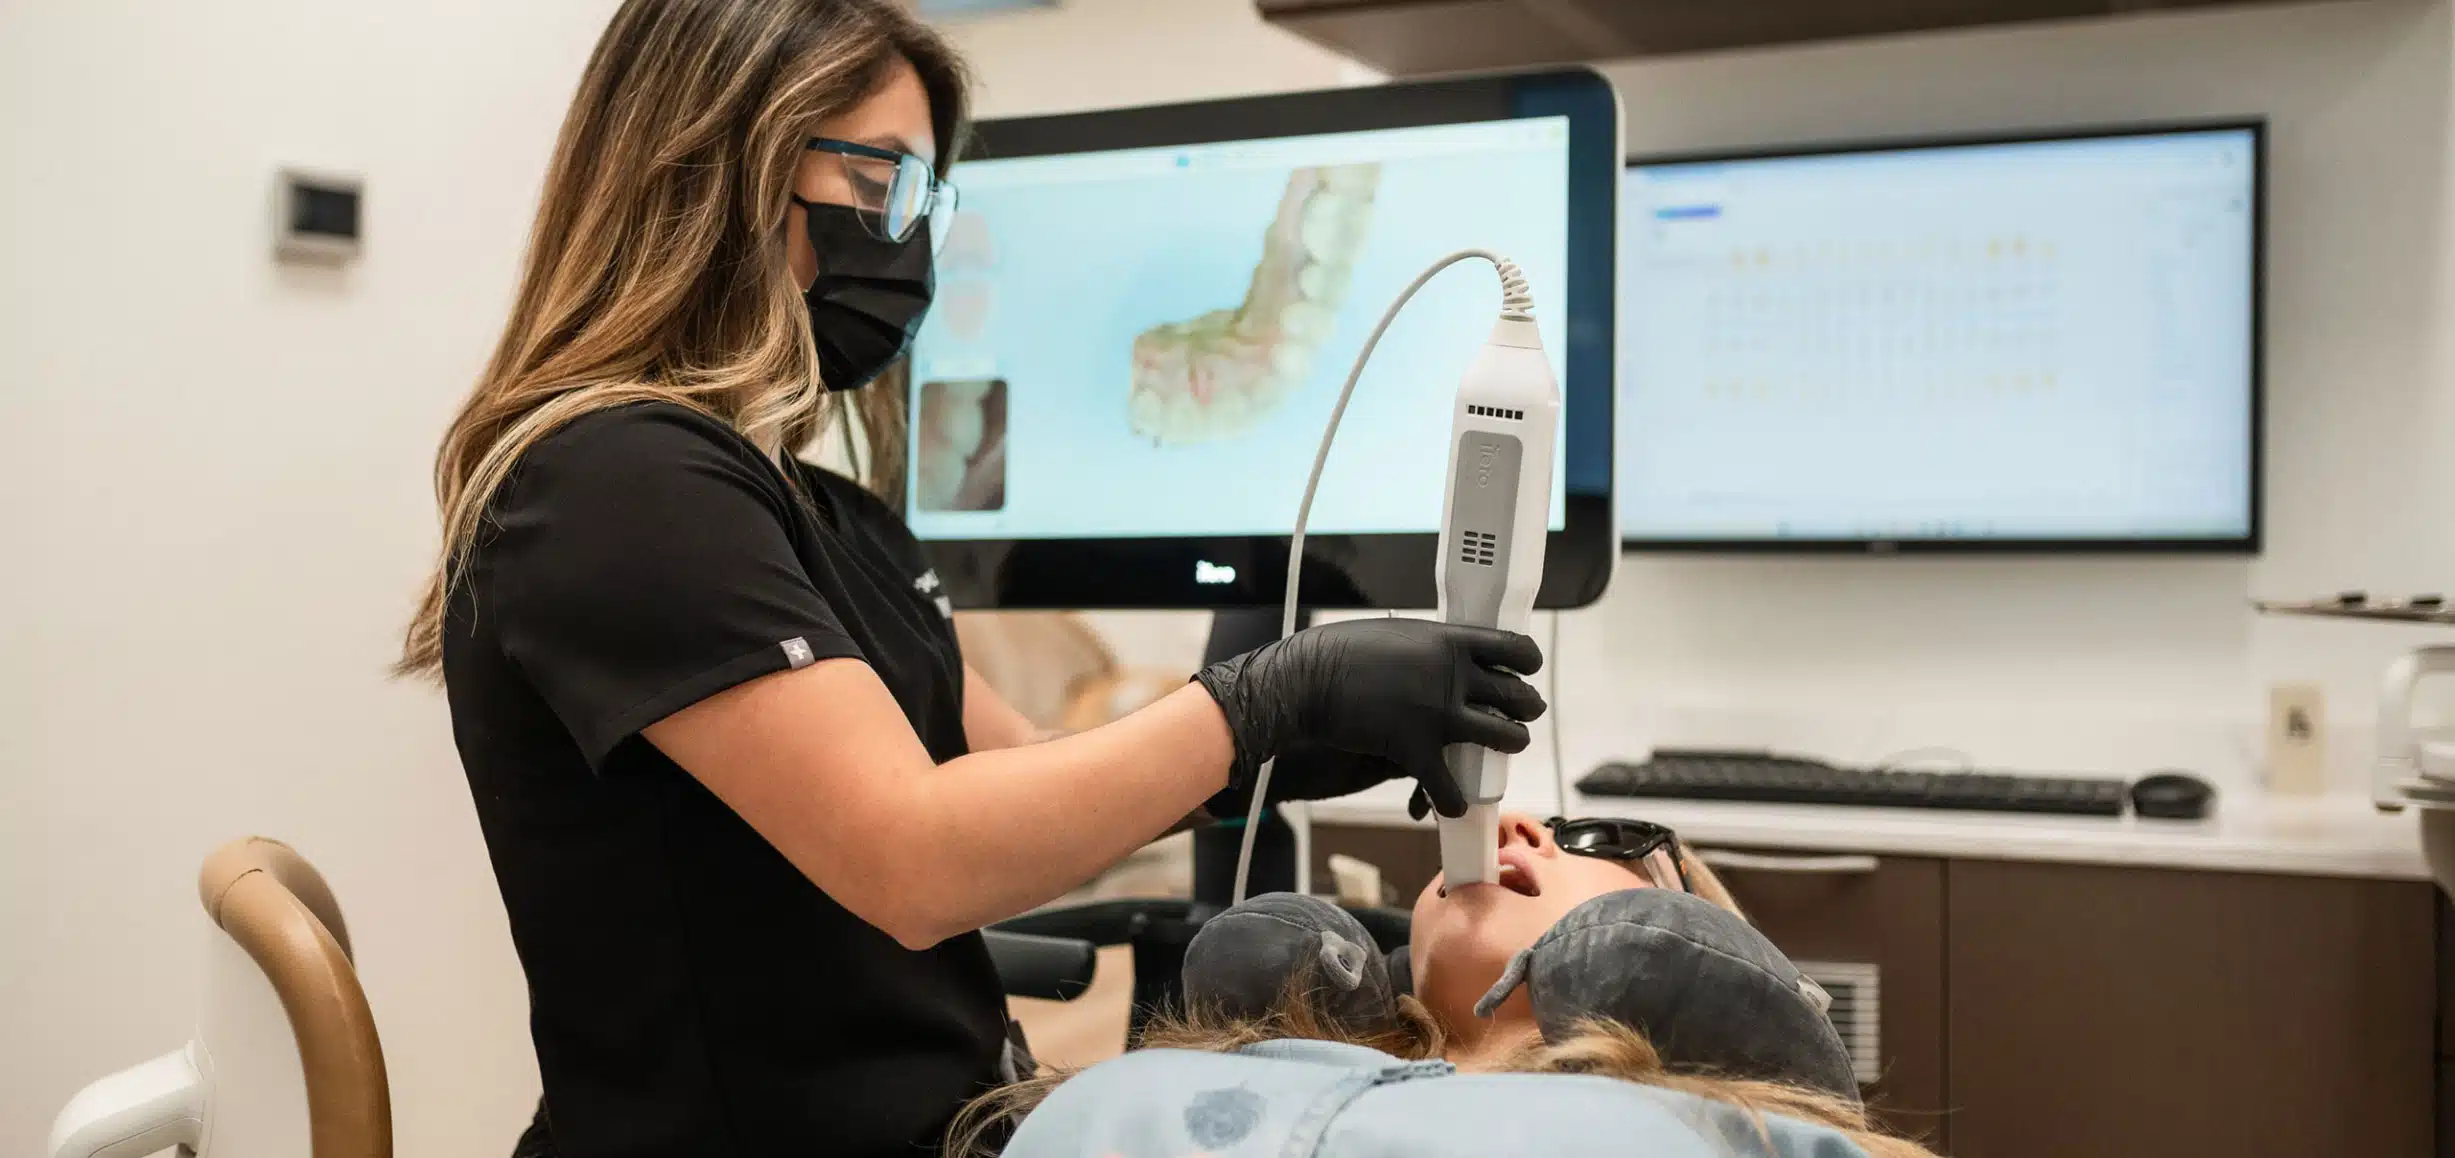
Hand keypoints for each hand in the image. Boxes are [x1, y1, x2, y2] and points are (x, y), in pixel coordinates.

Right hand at [1193, 618, 1545, 819]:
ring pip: (1502, 737)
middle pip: (1516, 695)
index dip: (1528, 661)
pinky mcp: (1417, 751)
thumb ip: (1426, 648)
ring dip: (1508, 746)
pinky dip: (1451, 799)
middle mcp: (1452, 676)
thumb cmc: (1336, 654)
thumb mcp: (1393, 636)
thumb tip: (1441, 658)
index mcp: (1448, 640)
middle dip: (1526, 706)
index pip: (1512, 647)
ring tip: (1503, 750)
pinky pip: (1449, 786)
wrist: (1303, 682)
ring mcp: (1439, 715)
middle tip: (1524, 711)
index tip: (1528, 669)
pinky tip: (1449, 803)